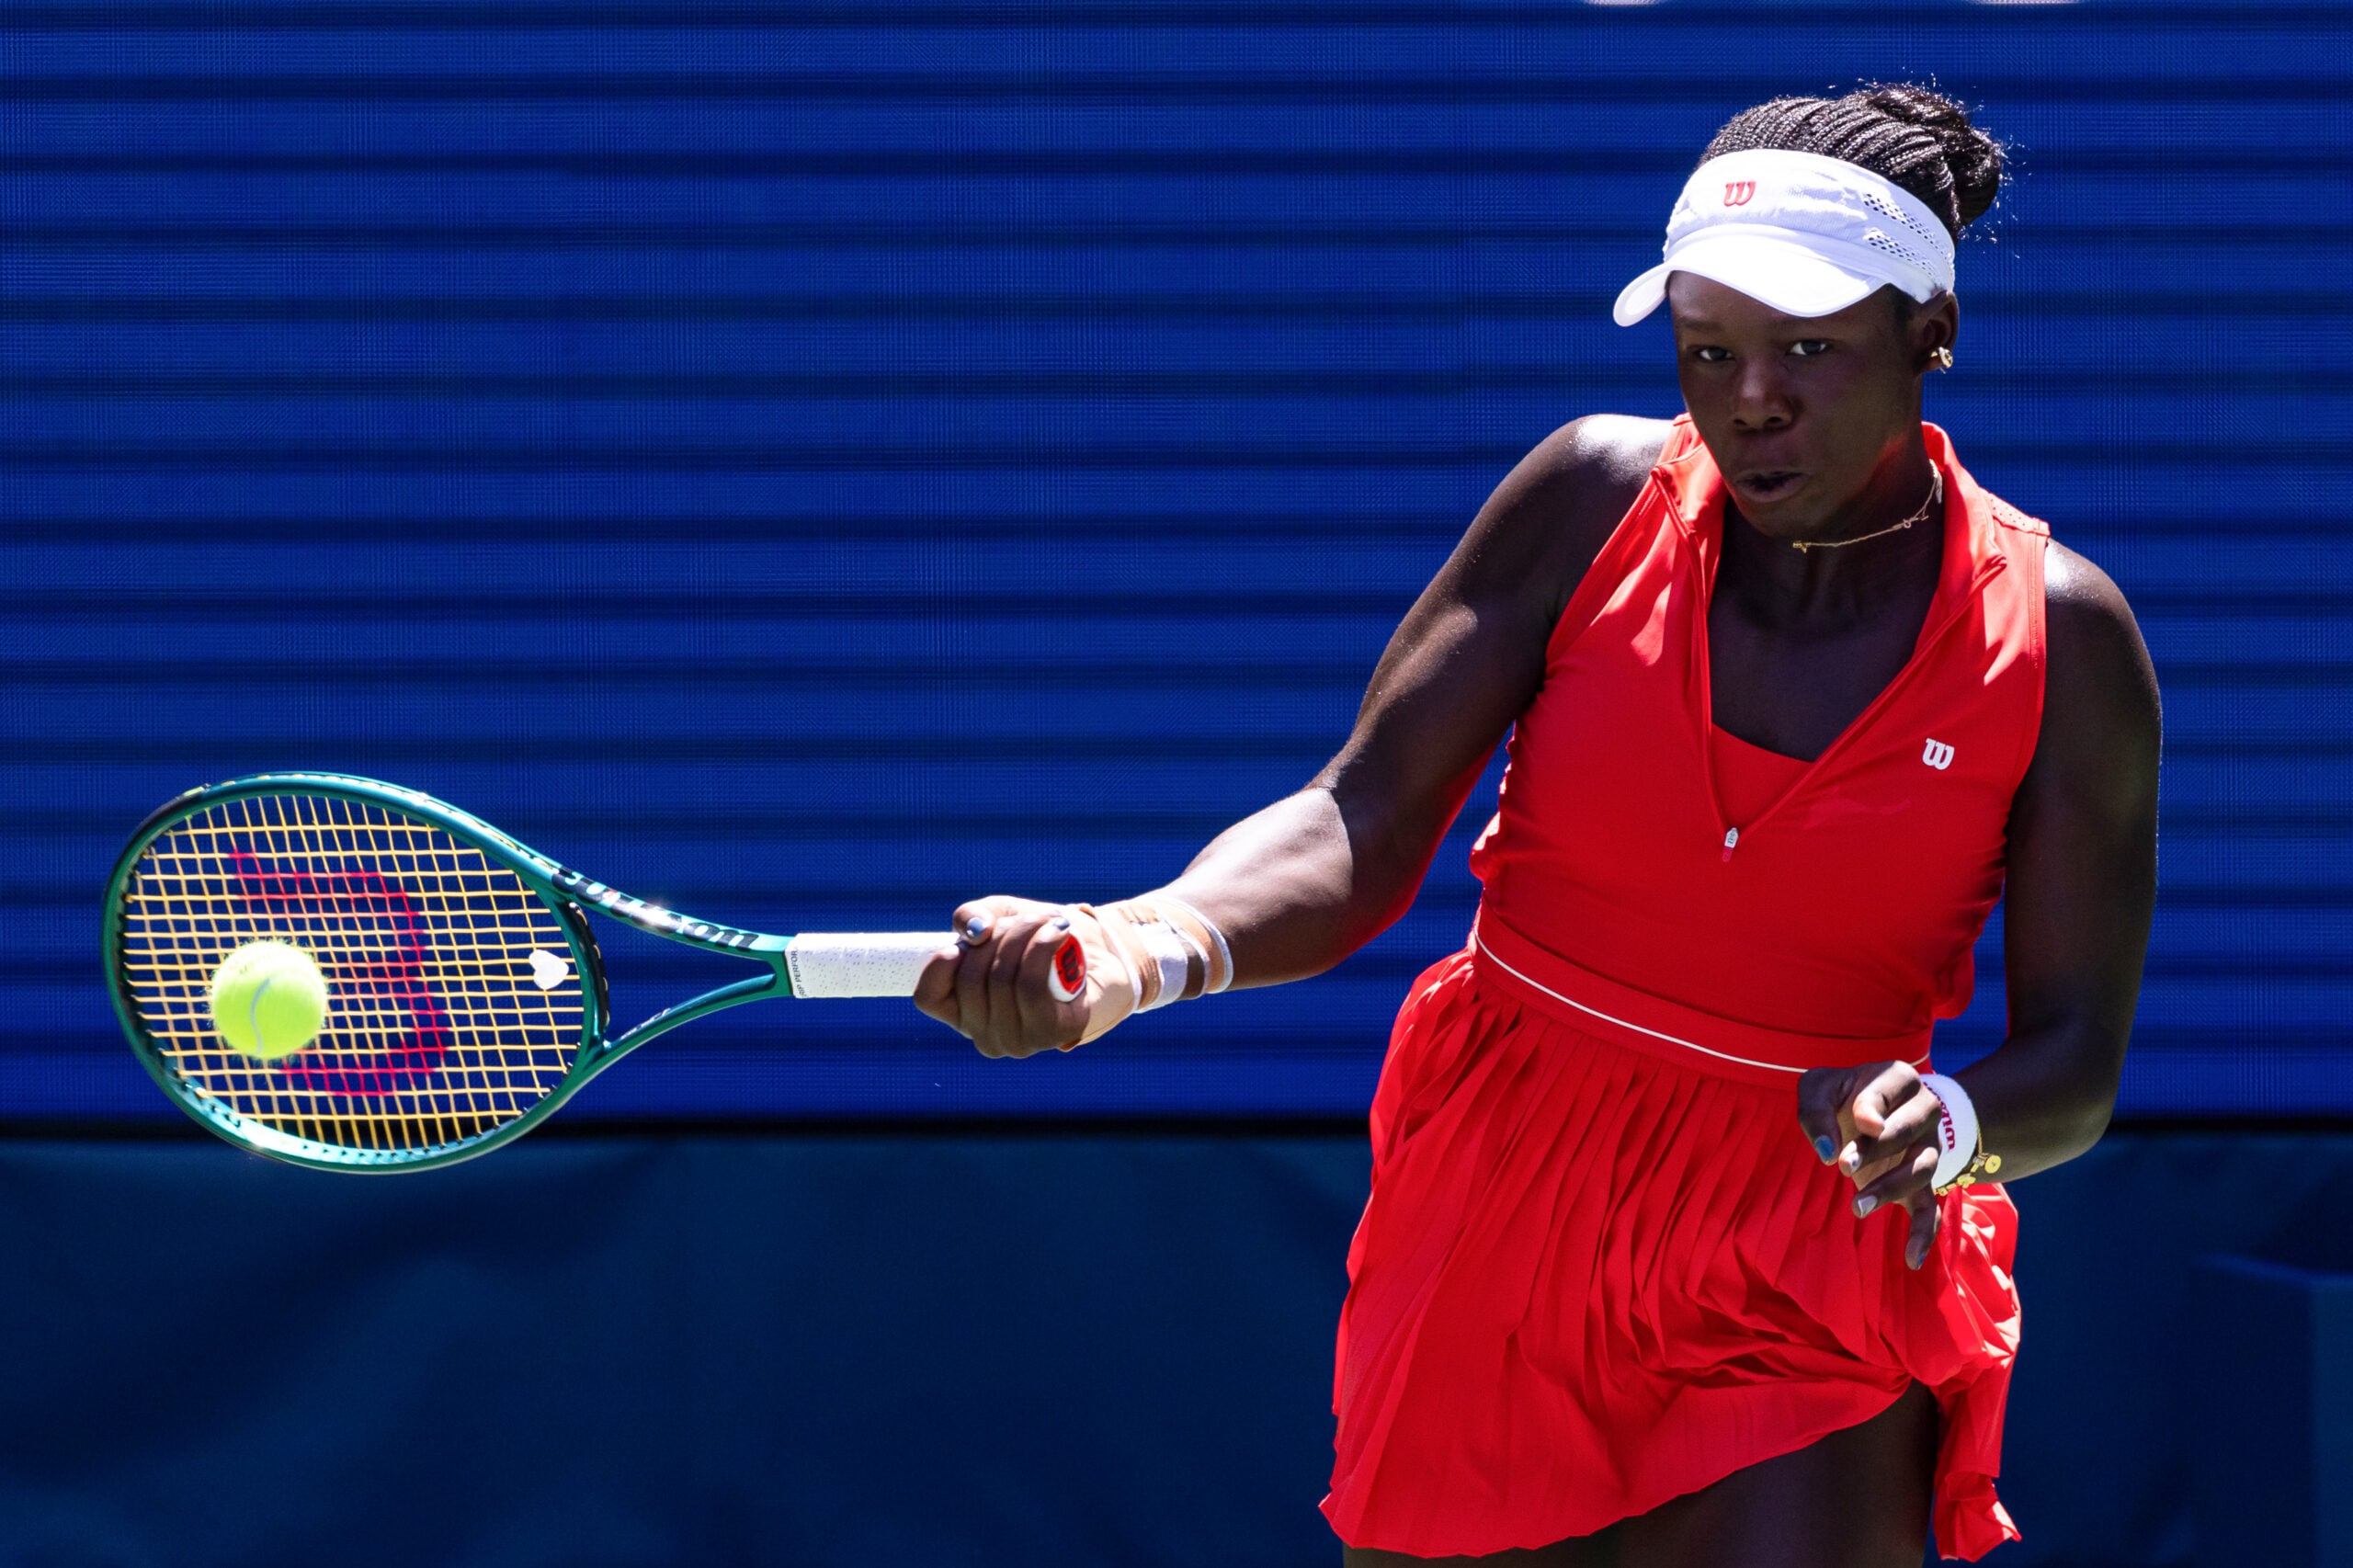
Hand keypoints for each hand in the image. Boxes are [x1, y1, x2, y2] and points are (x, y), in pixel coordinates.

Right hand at [911, 896, 1107, 1058]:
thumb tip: (975, 934)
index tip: (969, 938)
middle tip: (1025, 921)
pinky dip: (1043, 947)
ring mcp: (1019, 1040)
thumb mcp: (999, 916)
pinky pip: (1032, 986)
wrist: (1104, 951)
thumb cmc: (1044, 938)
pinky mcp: (1054, 1032)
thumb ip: (972, 917)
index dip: (940, 963)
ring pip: (1002, 979)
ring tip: (1049, 922)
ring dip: (1024, 935)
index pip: (928, 998)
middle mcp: (987, 1036)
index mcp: (965, 1014)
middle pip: (971, 979)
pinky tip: (1057, 931)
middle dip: (998, 936)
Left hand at [1797, 1061, 1947, 1269]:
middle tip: (1843, 1166)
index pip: (1890, 1090)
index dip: (1874, 1107)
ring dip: (1891, 1188)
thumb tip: (1827, 1150)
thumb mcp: (1820, 1087)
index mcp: (1898, 1078)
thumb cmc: (1841, 1095)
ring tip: (1856, 1206)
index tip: (1861, 1122)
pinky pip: (1931, 1209)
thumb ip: (1816, 1109)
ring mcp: (1927, 1148)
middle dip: (1877, 1149)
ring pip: (1922, 1169)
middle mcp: (1923, 1111)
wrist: (1871, 1111)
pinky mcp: (1922, 1181)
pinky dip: (1924, 1234)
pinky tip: (1911, 1259)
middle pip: (1908, 1130)